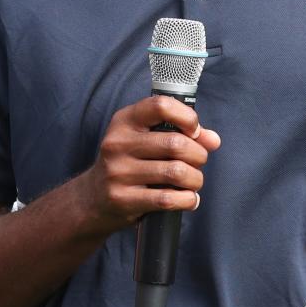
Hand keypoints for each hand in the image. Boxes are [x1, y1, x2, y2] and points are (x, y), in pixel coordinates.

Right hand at [79, 95, 220, 231]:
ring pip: (176, 172)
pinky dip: (187, 200)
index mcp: (125, 121)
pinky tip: (188, 199)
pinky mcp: (122, 199)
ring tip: (193, 182)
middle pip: (176, 144)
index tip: (195, 132)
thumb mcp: (147, 140)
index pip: (161, 106)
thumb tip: (213, 140)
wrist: (92, 199)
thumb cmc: (130, 164)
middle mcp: (118, 143)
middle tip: (198, 162)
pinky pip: (168, 199)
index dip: (187, 117)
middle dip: (199, 155)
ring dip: (195, 180)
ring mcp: (118, 172)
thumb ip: (182, 134)